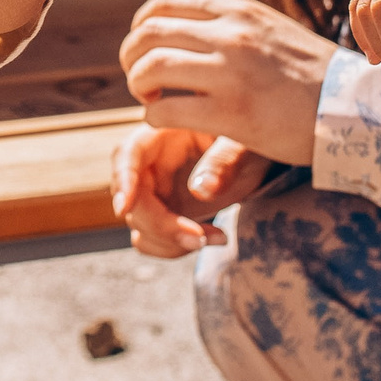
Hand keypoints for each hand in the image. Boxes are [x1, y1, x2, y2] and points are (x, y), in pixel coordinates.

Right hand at [111, 126, 272, 257]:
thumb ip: (224, 161)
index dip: (122, 179)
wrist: (258, 158)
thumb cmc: (251, 140)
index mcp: (163, 133)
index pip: (128, 152)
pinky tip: (212, 238)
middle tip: (199, 239)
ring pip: (139, 224)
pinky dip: (174, 247)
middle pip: (132, 197)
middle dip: (160, 224)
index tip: (125, 207)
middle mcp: (151, 162)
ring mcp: (155, 190)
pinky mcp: (165, 213)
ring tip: (217, 237)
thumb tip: (201, 189)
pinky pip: (152, 238)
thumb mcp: (244, 145)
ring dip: (170, 241)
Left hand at [118, 0, 337, 165]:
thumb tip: (194, 26)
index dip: (142, 26)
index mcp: (238, 12)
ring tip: (152, 100)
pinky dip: (154, 118)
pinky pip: (165, 111)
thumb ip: (234, 25)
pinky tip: (168, 122)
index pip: (164, 2)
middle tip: (141, 80)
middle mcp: (230, 34)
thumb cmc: (313, 77)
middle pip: (148, 34)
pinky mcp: (230, 113)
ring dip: (139, 86)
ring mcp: (229, 72)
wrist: (355, 110)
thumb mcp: (272, 31)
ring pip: (149, 68)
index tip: (145, 47)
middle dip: (132, 58)